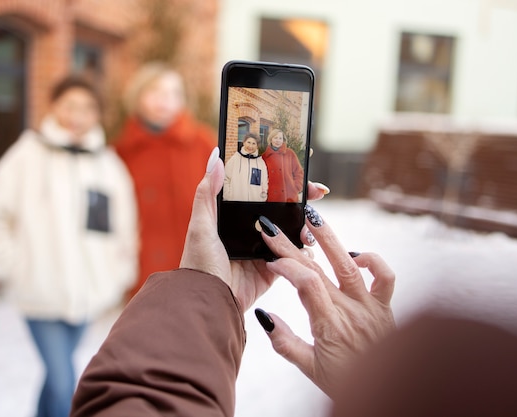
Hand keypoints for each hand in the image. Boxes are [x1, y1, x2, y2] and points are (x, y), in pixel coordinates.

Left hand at [179, 147, 327, 310]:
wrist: (208, 302)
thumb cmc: (198, 264)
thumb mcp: (201, 225)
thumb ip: (207, 193)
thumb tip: (216, 156)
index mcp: (232, 216)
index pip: (260, 190)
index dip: (279, 178)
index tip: (298, 163)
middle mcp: (249, 230)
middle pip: (281, 207)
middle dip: (301, 198)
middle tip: (318, 191)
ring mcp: (263, 249)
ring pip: (291, 230)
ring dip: (306, 224)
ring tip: (311, 221)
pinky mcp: (273, 269)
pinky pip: (294, 257)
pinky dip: (305, 251)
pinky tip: (311, 244)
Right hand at [255, 205, 395, 396]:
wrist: (389, 394)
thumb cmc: (346, 383)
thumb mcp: (309, 368)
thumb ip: (284, 342)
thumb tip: (263, 316)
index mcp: (329, 326)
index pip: (306, 285)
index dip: (286, 267)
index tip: (270, 260)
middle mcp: (351, 311)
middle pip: (319, 270)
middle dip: (292, 246)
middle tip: (273, 228)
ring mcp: (370, 307)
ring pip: (350, 264)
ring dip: (329, 239)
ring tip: (312, 218)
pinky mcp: (385, 307)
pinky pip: (385, 277)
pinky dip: (372, 261)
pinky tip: (354, 256)